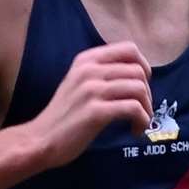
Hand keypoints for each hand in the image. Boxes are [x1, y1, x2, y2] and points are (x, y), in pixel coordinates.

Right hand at [29, 42, 152, 168]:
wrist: (40, 140)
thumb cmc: (63, 116)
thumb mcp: (78, 83)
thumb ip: (101, 73)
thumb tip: (137, 74)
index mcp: (86, 60)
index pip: (129, 48)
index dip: (144, 66)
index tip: (143, 86)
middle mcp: (89, 70)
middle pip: (138, 71)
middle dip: (148, 93)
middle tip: (142, 111)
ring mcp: (91, 90)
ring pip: (139, 89)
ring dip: (147, 109)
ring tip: (140, 123)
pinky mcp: (95, 112)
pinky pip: (133, 109)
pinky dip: (142, 121)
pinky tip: (135, 131)